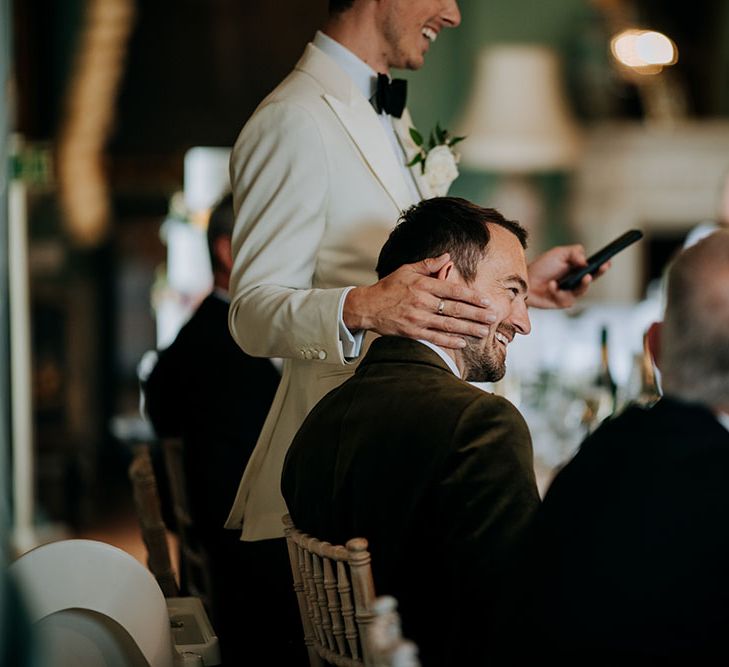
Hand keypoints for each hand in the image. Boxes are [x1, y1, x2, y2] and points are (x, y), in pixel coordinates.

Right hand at [344, 253, 495, 348]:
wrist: (367, 306)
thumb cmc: (388, 287)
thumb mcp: (407, 270)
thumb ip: (429, 264)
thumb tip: (447, 257)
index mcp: (424, 285)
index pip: (454, 291)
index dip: (473, 297)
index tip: (487, 301)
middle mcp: (422, 301)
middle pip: (455, 309)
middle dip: (477, 314)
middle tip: (494, 318)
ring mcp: (418, 318)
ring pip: (448, 325)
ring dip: (468, 329)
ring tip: (484, 331)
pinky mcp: (412, 332)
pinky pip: (435, 338)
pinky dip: (450, 341)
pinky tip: (463, 342)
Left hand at [527, 244, 609, 308]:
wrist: (525, 281)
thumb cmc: (541, 267)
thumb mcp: (558, 254)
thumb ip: (574, 253)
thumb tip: (586, 261)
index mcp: (577, 269)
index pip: (593, 268)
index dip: (601, 266)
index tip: (607, 261)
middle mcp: (576, 282)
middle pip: (591, 279)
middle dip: (598, 273)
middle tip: (601, 268)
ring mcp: (570, 293)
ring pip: (582, 290)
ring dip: (583, 284)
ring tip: (584, 276)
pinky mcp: (562, 302)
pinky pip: (565, 297)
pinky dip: (557, 289)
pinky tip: (551, 285)